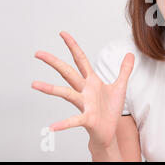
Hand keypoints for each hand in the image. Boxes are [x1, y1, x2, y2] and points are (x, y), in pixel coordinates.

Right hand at [32, 31, 134, 147]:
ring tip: (34, 84)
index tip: (63, 34)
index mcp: (91, 81)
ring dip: (50, 89)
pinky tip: (52, 127)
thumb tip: (130, 54)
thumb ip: (125, 70)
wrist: (109, 131)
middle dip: (54, 62)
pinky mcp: (87, 118)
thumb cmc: (110, 110)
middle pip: (67, 73)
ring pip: (66, 93)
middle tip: (38, 53)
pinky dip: (64, 123)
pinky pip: (74, 120)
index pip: (80, 60)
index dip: (72, 46)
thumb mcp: (120, 86)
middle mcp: (84, 91)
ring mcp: (84, 104)